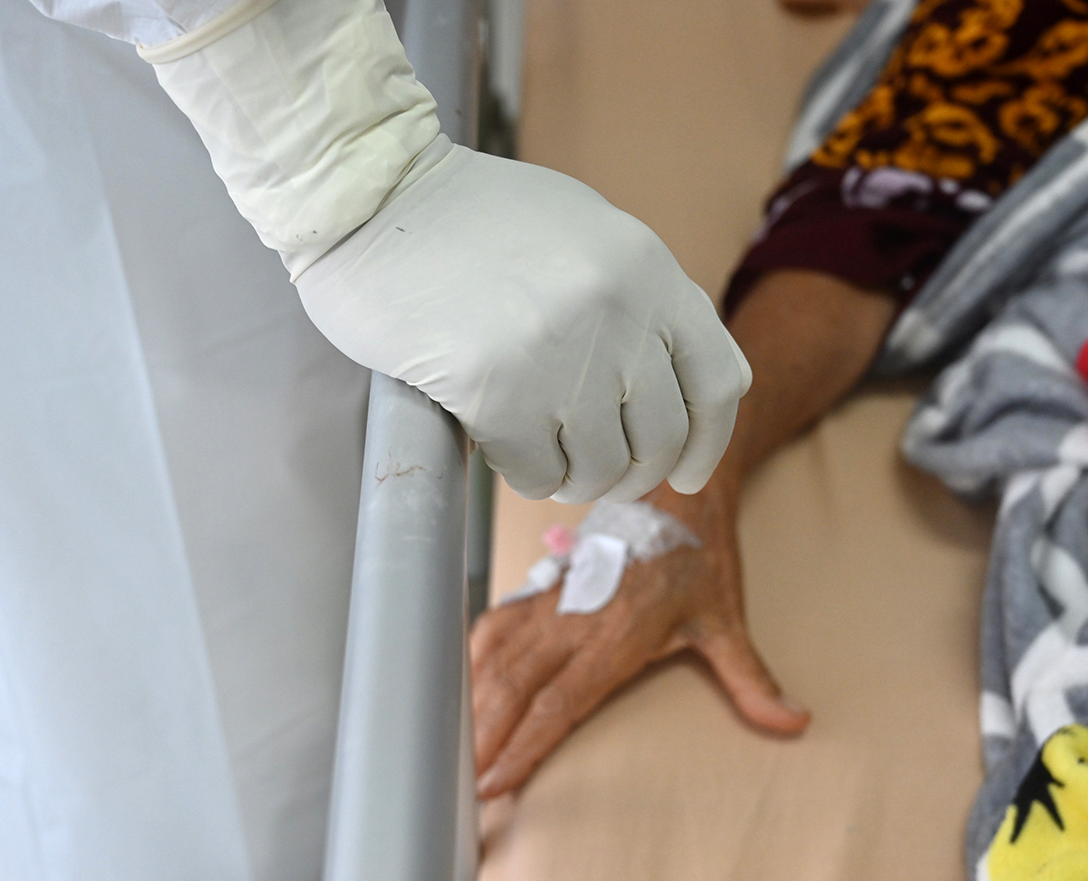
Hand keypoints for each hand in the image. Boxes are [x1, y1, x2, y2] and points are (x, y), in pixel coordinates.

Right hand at [297, 144, 752, 504]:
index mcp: (647, 269)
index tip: (687, 474)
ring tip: (544, 457)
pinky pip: (537, 473)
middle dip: (632, 473)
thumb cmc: (468, 217)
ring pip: (600, 467)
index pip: (717, 381)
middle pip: (661, 439)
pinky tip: (502, 448)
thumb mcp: (582, 229)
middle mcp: (618, 314)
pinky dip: (525, 475)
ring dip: (574, 479)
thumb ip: (636, 296)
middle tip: (598, 476)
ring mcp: (560, 357)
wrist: (370, 195)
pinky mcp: (498, 394)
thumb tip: (668, 383)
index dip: (708, 442)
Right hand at [470, 482, 808, 798]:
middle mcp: (574, 619)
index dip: (523, 745)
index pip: (559, 702)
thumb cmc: (697, 558)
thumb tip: (795, 722)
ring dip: (469, 707)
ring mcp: (550, 602)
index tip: (495, 783)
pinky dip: (469, 665)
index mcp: (618, 634)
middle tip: (458, 787)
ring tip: (448, 754)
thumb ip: (751, 679)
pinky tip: (457, 696)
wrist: (674, 490)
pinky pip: (492, 630)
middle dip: (482, 740)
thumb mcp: (727, 621)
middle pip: (513, 687)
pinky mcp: (538, 589)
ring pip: (494, 660)